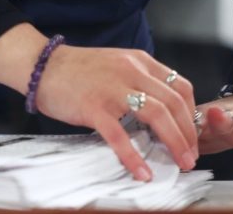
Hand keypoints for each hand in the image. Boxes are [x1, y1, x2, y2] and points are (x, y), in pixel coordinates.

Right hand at [0, 24, 198, 180]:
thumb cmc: (75, 70)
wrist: (40, 65)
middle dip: (188, 134)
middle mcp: (130, 71)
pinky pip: (119, 135)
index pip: (180, 86)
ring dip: (174, 142)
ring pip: (156, 115)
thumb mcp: (115, 65)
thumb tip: (159, 111)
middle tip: (190, 155)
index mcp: (138, 61)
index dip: (192, 113)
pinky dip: (133, 156)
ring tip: (179, 162)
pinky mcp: (93, 107)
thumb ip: (137, 81)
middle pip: (174, 103)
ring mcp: (112, 89)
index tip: (192, 132)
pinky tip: (141, 171)